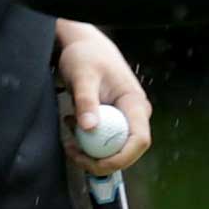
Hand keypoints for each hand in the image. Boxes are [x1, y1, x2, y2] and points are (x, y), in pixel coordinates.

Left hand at [55, 20, 153, 177]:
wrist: (85, 46)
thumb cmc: (86, 56)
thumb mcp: (82, 76)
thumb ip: (86, 101)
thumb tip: (89, 128)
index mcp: (135, 103)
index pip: (140, 140)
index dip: (121, 158)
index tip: (93, 162)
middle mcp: (136, 114)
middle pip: (127, 150)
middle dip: (100, 159)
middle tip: (72, 151)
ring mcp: (126, 118)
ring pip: (114, 148)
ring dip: (90, 149)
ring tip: (68, 128)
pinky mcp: (115, 120)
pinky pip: (104, 140)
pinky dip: (86, 139)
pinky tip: (71, 122)